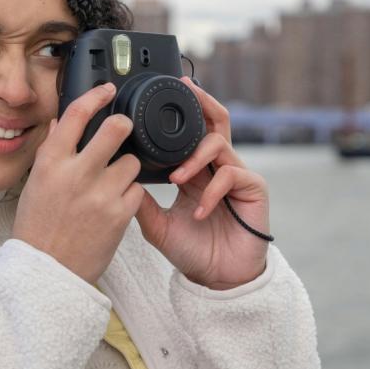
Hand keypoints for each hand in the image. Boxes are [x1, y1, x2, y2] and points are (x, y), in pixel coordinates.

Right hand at [14, 83, 144, 283]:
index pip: (77, 114)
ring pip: (132, 161)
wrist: (48, 271)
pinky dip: (130, 193)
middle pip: (116, 128)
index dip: (96, 95)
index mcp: (51, 162)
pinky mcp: (120, 214)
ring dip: (126, 167)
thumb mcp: (36, 183)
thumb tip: (63, 120)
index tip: (108, 90)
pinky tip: (116, 202)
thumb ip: (52, 150)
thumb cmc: (39, 227)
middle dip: (124, 125)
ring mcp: (101, 194)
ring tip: (112, 181)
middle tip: (123, 130)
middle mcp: (76, 173)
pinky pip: (137, 189)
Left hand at [136, 77, 269, 289]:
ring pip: (218, 144)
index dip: (183, 110)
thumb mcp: (156, 224)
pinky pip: (230, 174)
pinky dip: (210, 190)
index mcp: (196, 170)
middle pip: (215, 120)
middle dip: (201, 101)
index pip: (192, 130)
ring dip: (193, 158)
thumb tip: (116, 177)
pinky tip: (197, 210)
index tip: (164, 92)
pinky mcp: (253, 189)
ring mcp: (237, 175)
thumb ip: (139, 200)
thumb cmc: (191, 251)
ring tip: (176, 178)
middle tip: (185, 88)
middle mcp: (217, 166)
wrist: (218, 280)